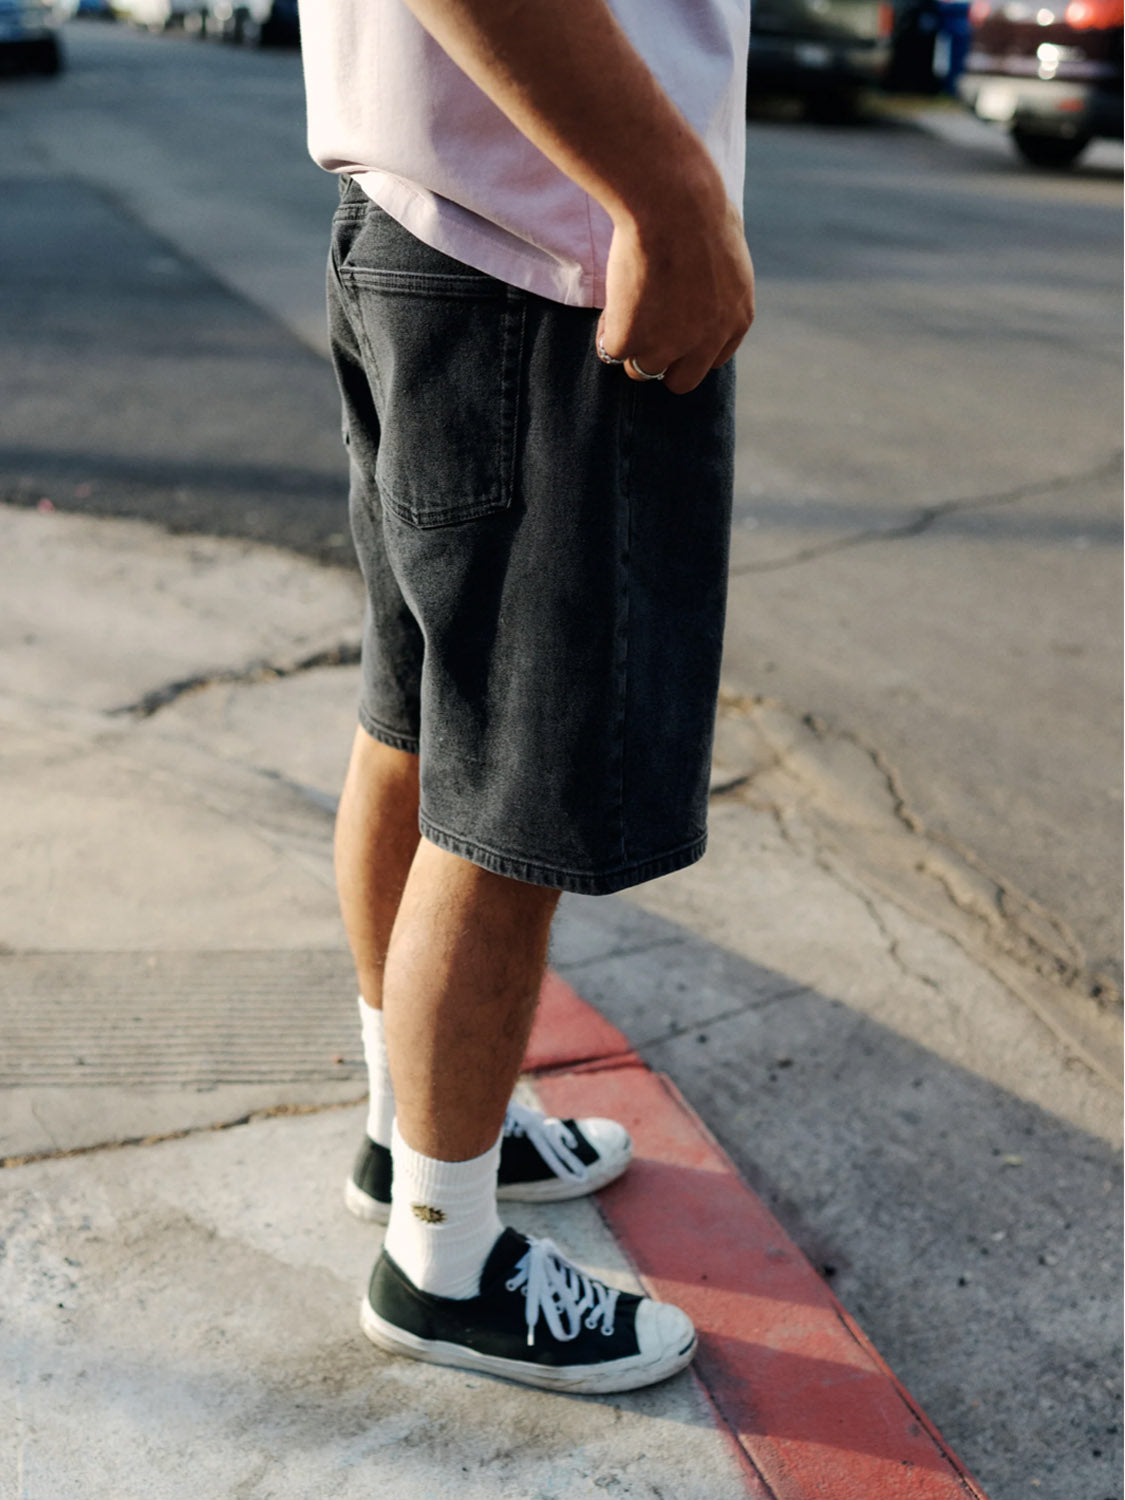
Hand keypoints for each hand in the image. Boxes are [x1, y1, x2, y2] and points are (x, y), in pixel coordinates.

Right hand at [597, 195, 755, 395]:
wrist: (672, 201)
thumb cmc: (695, 206)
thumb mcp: (722, 247)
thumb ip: (715, 279)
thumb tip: (695, 276)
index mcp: (736, 319)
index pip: (711, 359)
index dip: (688, 347)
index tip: (671, 326)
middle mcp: (707, 340)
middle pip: (681, 380)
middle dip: (661, 361)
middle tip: (643, 330)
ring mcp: (670, 344)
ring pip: (642, 370)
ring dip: (631, 345)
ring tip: (623, 310)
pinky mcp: (634, 340)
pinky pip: (612, 351)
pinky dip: (606, 331)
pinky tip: (610, 304)